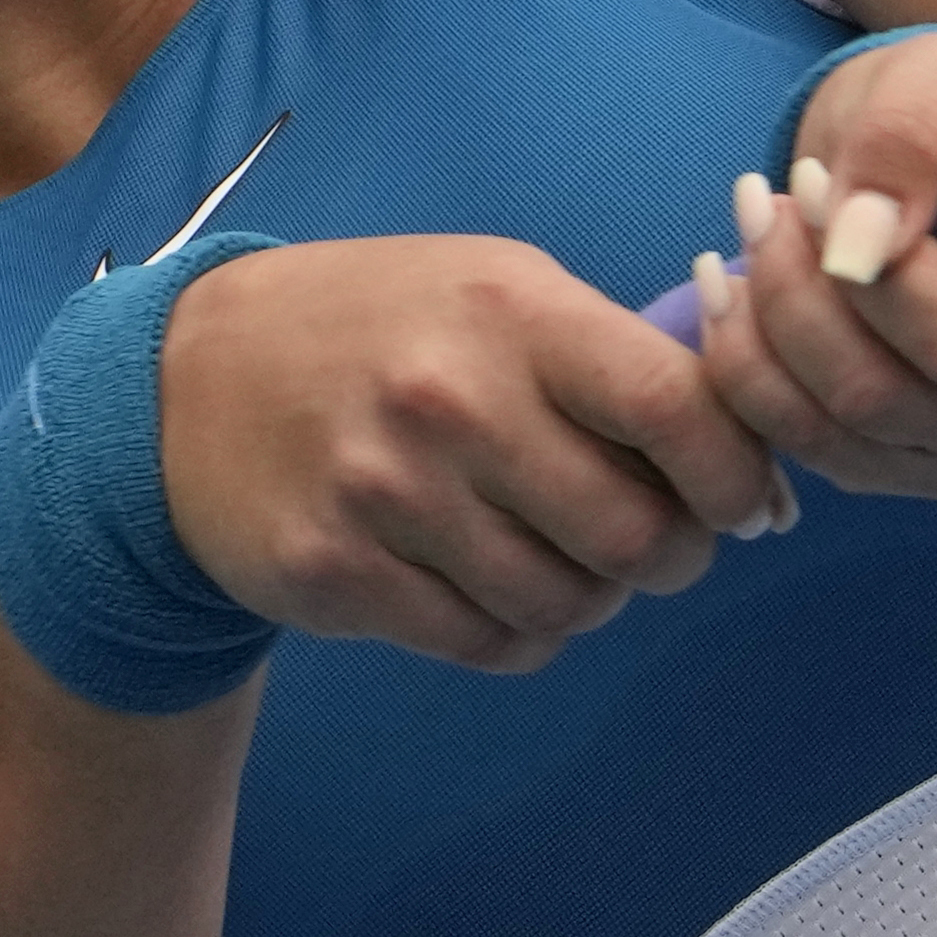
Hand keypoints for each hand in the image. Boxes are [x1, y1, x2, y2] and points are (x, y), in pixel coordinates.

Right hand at [153, 236, 784, 672]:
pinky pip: (491, 645)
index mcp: (512, 312)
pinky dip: (522, 633)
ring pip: (567, 606)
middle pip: (634, 533)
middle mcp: (452, 401)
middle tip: (661, 542)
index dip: (734, 472)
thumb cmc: (384, 329)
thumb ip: (612, 357)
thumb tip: (747, 453)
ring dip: (593, 598)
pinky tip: (497, 584)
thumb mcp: (496, 291)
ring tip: (565, 555)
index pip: (674, 406)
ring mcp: (388, 494)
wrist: (189, 381)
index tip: (742, 498)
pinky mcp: (339, 574)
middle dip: (674, 555)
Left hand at [687, 32, 936, 501]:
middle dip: (857, 272)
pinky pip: (819, 445)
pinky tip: (730, 290)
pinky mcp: (918, 467)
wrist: (913, 179)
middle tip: (801, 187)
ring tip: (757, 219)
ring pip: (878, 408)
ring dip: (786, 307)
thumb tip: (860, 242)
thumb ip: (910, 133)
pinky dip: (752, 368)